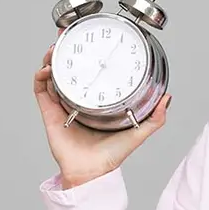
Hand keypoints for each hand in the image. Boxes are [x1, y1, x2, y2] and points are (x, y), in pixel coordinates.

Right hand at [34, 35, 170, 188]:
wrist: (93, 172)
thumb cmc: (112, 156)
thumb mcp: (138, 131)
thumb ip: (155, 117)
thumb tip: (167, 98)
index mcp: (95, 103)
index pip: (89, 74)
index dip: (87, 56)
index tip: (89, 39)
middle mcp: (77, 102)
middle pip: (67, 69)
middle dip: (64, 50)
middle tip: (66, 36)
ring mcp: (61, 107)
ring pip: (51, 76)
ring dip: (51, 59)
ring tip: (55, 50)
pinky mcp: (50, 114)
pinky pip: (41, 91)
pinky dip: (40, 77)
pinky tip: (47, 70)